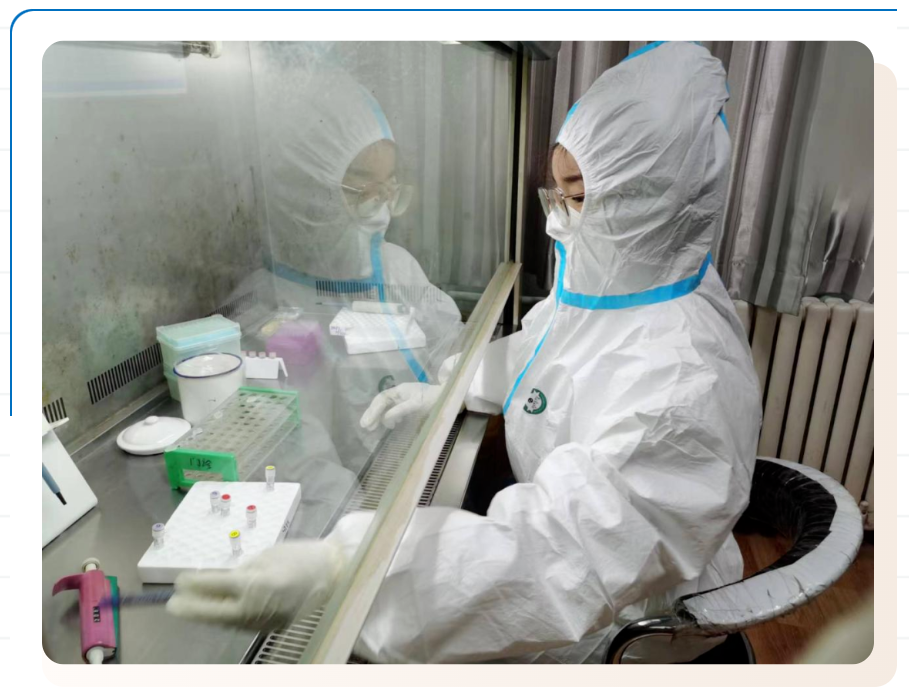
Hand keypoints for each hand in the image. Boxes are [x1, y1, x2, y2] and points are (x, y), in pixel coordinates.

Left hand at [166, 540, 345, 631]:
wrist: (332, 574)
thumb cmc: (298, 556)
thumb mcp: (265, 557)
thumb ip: (240, 572)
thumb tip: (217, 583)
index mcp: (255, 584)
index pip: (214, 587)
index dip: (194, 584)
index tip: (179, 581)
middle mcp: (257, 608)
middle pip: (215, 613)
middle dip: (191, 609)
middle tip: (172, 604)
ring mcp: (264, 622)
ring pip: (227, 622)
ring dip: (207, 615)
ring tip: (190, 608)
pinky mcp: (271, 629)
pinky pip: (242, 624)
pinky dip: (226, 618)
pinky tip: (218, 611)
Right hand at [360, 383, 442, 430]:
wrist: (449, 397)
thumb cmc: (433, 399)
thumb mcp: (417, 404)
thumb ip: (401, 410)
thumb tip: (385, 418)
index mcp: (400, 390)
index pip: (382, 399)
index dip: (373, 411)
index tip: (367, 423)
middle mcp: (400, 393)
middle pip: (382, 402)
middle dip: (372, 414)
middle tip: (365, 426)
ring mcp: (404, 398)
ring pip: (387, 406)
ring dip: (379, 416)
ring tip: (373, 428)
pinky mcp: (410, 404)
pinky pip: (394, 410)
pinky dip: (389, 417)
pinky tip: (390, 426)